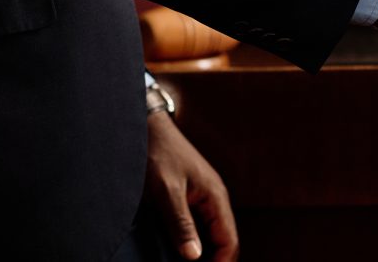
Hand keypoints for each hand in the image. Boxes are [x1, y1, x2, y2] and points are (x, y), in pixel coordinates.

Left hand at [145, 111, 238, 260]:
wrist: (147, 129)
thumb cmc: (158, 154)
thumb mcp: (166, 192)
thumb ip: (181, 224)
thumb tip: (195, 257)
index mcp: (215, 196)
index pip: (230, 240)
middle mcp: (214, 198)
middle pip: (223, 240)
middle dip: (213, 259)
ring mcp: (202, 197)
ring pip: (210, 234)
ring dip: (201, 252)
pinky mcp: (189, 197)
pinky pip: (198, 226)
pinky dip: (190, 241)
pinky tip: (175, 249)